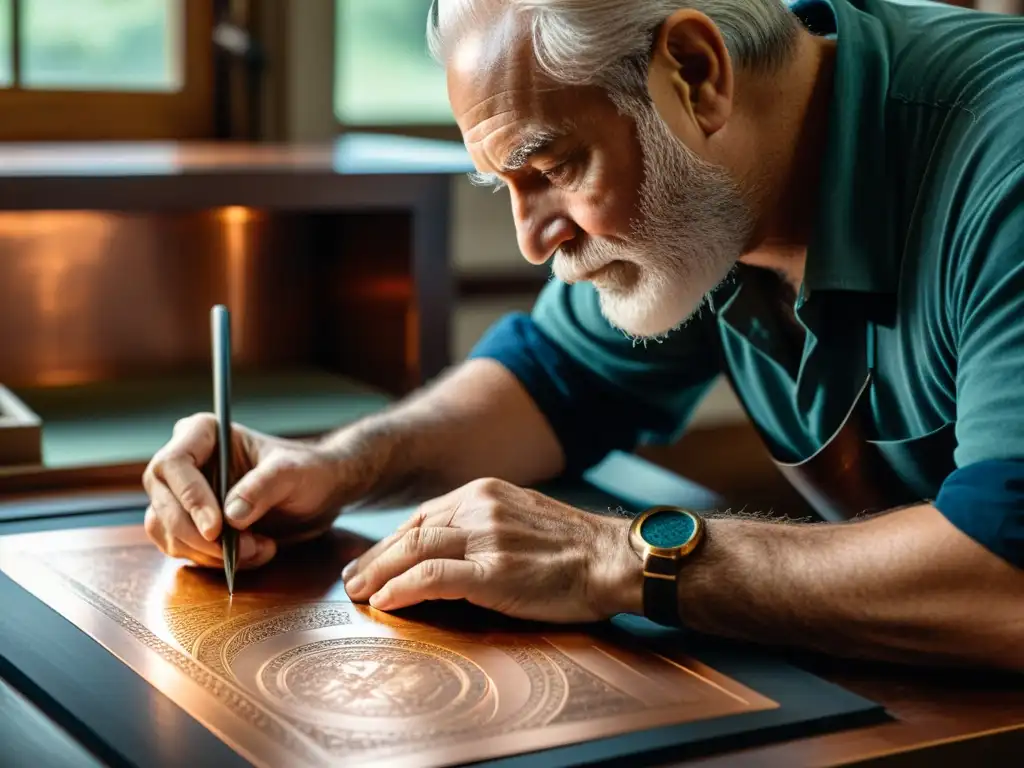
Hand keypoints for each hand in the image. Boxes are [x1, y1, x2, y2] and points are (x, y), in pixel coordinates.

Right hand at [143, 413, 349, 569]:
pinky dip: (212, 560)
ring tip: (257, 549)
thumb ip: (264, 486)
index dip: (190, 498)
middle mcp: (183, 463)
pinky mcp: (187, 523)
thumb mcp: (293, 472)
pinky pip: (180, 549)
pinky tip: (251, 553)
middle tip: (241, 549)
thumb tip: (232, 516)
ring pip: (168, 531)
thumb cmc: (306, 471)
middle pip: (163, 503)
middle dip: (200, 535)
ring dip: (209, 552)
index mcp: (202, 433)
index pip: (174, 464)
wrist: (316, 494)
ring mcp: (180, 495)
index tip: (216, 528)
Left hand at [342, 478, 641, 622]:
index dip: (392, 541)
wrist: (613, 560)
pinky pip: (433, 577)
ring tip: (358, 593)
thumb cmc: (574, 548)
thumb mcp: (524, 517)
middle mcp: (480, 507)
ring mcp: (487, 538)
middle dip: (375, 558)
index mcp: (485, 492)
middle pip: (411, 530)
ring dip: (378, 573)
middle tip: (351, 580)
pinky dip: (402, 589)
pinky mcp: (494, 573)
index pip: (424, 515)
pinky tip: (385, 602)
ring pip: (414, 549)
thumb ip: (486, 524)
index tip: (374, 560)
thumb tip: (450, 549)